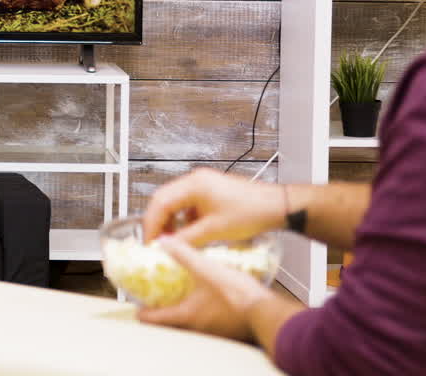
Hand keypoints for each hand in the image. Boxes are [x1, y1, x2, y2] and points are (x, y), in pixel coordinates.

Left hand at [137, 237, 272, 342]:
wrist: (267, 310)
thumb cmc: (237, 295)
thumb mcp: (206, 269)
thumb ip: (184, 255)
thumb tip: (165, 242)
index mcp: (185, 315)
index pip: (152, 318)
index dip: (141, 309)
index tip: (138, 302)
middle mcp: (196, 326)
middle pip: (169, 320)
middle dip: (163, 306)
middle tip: (158, 293)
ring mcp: (212, 329)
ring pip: (189, 320)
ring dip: (184, 306)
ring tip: (182, 289)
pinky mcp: (226, 326)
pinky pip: (208, 319)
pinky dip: (202, 307)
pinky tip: (208, 293)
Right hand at [142, 168, 285, 245]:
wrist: (276, 207)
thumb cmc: (250, 214)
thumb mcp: (214, 231)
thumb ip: (185, 238)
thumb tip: (165, 246)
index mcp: (193, 184)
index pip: (160, 202)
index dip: (151, 224)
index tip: (149, 243)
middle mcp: (195, 179)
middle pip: (164, 199)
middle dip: (158, 221)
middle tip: (156, 242)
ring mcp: (202, 183)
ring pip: (175, 201)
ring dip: (170, 220)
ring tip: (172, 240)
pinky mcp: (210, 190)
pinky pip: (188, 203)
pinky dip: (183, 218)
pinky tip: (187, 233)